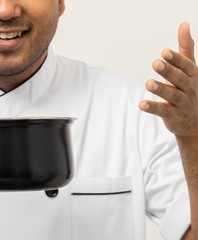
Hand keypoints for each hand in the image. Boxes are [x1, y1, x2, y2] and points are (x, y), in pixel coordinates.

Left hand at [140, 22, 197, 138]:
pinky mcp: (173, 116)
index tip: (164, 52)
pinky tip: (141, 104)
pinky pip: (163, 111)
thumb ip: (185, 49)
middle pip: (180, 79)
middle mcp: (189, 89)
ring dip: (160, 89)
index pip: (187, 66)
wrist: (195, 121)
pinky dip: (153, 107)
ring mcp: (182, 103)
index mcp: (192, 76)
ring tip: (148, 83)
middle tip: (156, 63)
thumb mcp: (189, 69)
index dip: (177, 59)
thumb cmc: (188, 89)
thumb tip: (183, 25)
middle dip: (169, 71)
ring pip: (172, 95)